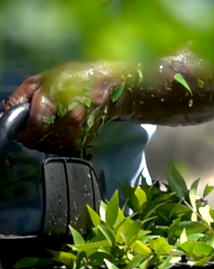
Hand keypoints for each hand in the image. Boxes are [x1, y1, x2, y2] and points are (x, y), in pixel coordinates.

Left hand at [2, 62, 120, 153]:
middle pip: (36, 139)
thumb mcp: (42, 80)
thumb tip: (7, 113)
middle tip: (30, 122)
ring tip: (45, 123)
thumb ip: (20, 97)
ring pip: (45, 146)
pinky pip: (57, 147)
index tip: (18, 123)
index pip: (31, 127)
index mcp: (58, 103)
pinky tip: (56, 128)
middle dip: (28, 133)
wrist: (108, 89)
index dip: (20, 127)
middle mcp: (70, 123)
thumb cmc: (76, 79)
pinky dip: (52, 141)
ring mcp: (77, 135)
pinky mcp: (81, 143)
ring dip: (39, 139)